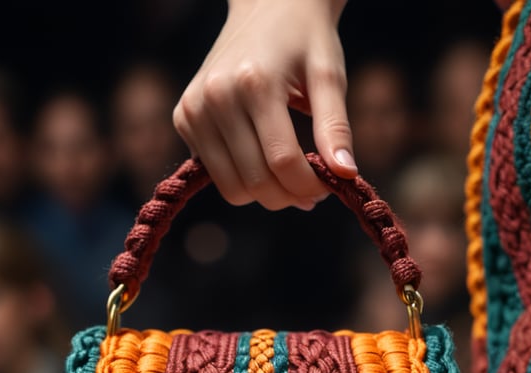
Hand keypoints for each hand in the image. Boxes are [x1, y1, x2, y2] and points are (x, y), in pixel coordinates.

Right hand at [173, 0, 356, 209]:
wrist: (265, 5)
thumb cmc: (304, 40)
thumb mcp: (328, 76)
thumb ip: (336, 127)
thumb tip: (346, 175)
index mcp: (253, 83)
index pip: (282, 162)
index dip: (308, 187)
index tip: (327, 188)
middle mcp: (215, 97)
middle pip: (255, 183)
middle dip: (288, 196)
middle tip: (310, 187)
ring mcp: (193, 109)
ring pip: (232, 189)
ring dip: (265, 193)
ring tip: (287, 173)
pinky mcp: (183, 118)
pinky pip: (215, 174)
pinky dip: (241, 176)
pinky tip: (259, 154)